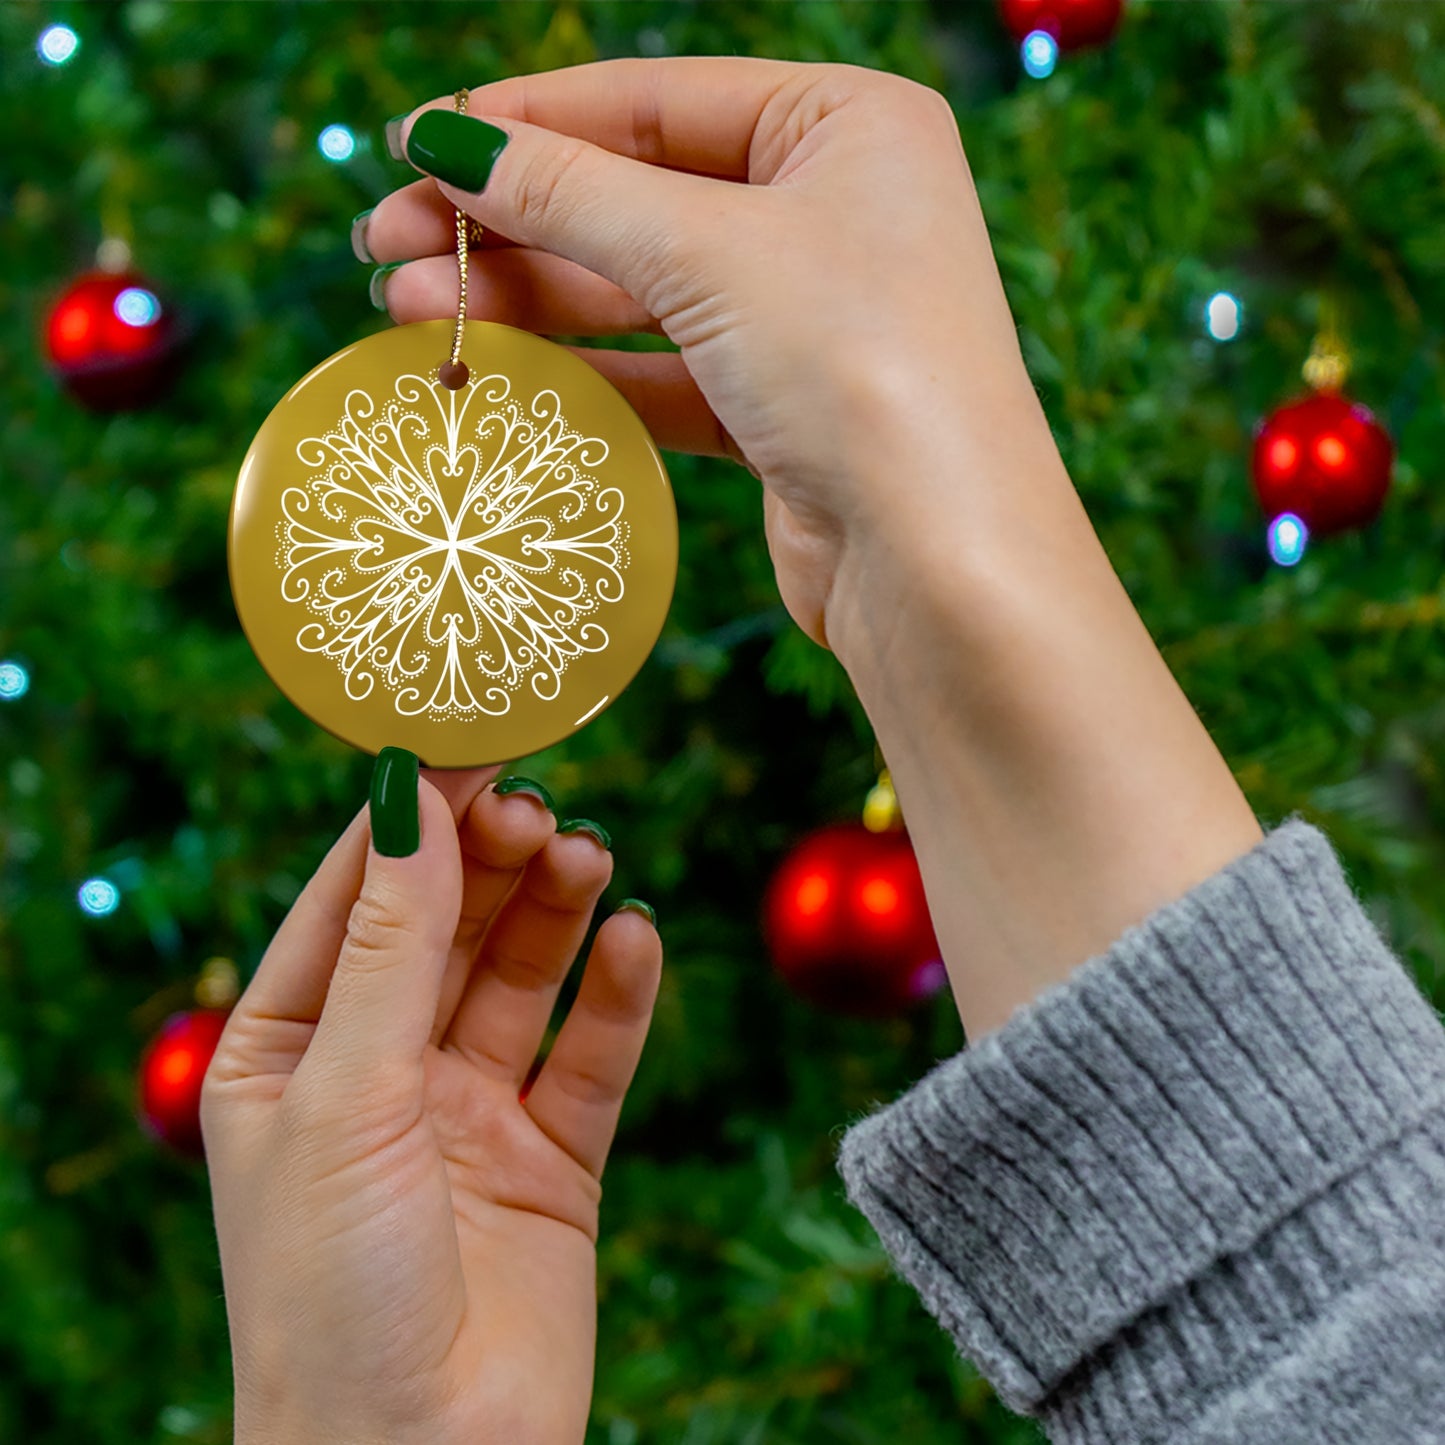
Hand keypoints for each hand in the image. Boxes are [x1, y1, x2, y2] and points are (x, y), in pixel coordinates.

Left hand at [202, 764, 661, 1444]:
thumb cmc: (331, 1293)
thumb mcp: (346, 1096)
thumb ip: (392, 946)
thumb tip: (411, 800)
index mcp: (289, 1051)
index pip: (353, 899)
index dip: (410, 820)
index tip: (470, 742)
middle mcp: (380, 1071)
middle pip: (446, 927)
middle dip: (490, 862)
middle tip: (539, 807)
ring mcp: (469, 1113)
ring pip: (521, 977)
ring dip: (555, 911)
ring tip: (588, 856)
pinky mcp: (552, 1159)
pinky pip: (591, 1055)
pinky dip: (617, 995)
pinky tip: (635, 941)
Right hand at [361, 57, 1049, 656]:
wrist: (939, 563)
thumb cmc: (859, 368)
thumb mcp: (707, 252)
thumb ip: (571, 193)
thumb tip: (447, 141)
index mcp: (847, 125)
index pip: (655, 100)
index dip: (527, 120)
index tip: (415, 143)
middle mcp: (834, 211)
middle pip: (636, 196)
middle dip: (508, 220)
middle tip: (384, 242)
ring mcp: (808, 316)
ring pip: (639, 291)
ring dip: (525, 299)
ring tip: (405, 308)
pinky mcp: (782, 410)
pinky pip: (661, 372)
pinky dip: (580, 371)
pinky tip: (490, 368)